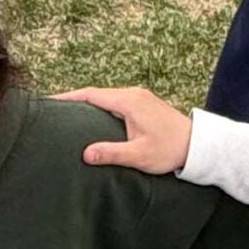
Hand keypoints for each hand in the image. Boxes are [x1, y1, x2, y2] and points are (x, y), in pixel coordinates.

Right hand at [56, 84, 194, 173]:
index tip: (50, 102)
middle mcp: (133, 94)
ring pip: (106, 97)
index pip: (91, 95)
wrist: (197, 145)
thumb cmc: (170, 150)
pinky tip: (93, 119)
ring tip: (68, 115)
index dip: (68, 98)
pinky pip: (115, 101)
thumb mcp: (139, 155)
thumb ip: (112, 153)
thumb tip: (85, 154)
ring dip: (87, 103)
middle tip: (53, 110)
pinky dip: (100, 107)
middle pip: (96, 94)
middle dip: (74, 100)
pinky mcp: (143, 104)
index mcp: (129, 101)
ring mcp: (139, 97)